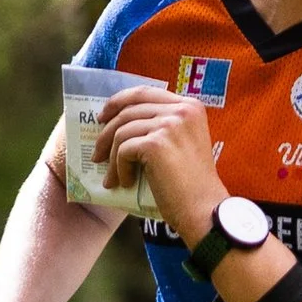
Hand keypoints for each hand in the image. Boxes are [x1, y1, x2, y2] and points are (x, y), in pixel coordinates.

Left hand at [94, 87, 221, 240]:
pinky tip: (126, 182)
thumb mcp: (183, 143)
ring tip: (111, 176)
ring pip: (122, 131)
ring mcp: (169, 124)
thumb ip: (162, 127)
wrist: (204, 208)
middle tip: (97, 149)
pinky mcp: (156, 143)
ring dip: (111, 156)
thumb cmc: (192, 184)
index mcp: (190, 106)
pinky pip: (124, 150)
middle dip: (107, 129)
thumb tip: (122, 124)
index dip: (120, 101)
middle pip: (129, 109)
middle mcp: (181, 109)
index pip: (145, 92)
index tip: (105, 116)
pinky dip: (120, 168)